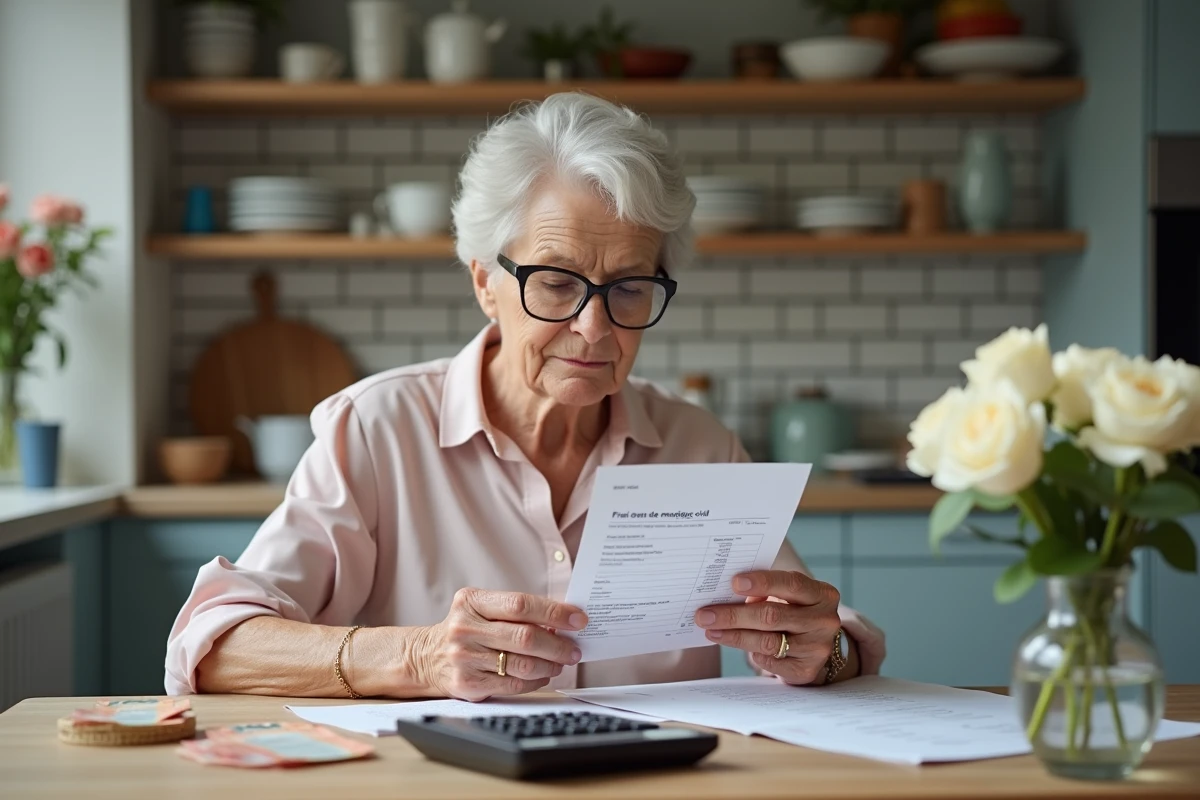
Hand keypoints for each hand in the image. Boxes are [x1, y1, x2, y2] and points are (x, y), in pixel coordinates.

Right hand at [416, 588, 586, 700]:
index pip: (520, 604)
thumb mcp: (480, 609)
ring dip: (549, 665)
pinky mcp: (467, 684)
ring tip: (561, 662)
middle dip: (557, 645)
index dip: (554, 612)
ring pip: (521, 664)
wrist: (424, 657)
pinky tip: (542, 675)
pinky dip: (535, 681)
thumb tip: (561, 621)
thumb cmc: (465, 629)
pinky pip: (512, 684)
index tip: (578, 619)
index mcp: (470, 601)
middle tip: (574, 649)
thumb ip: (515, 612)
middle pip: (524, 637)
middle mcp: (464, 628)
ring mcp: (464, 657)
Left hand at [696, 571, 841, 685]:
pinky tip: (735, 644)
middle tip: (705, 614)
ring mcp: (817, 648)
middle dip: (734, 615)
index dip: (762, 582)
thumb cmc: (794, 611)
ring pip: (767, 642)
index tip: (734, 582)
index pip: (792, 584)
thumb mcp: (788, 597)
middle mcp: (824, 621)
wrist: (817, 645)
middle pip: (773, 616)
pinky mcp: (806, 670)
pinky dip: (751, 652)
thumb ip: (766, 592)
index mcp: (822, 594)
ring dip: (734, 636)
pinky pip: (770, 661)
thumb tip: (728, 593)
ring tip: (710, 630)